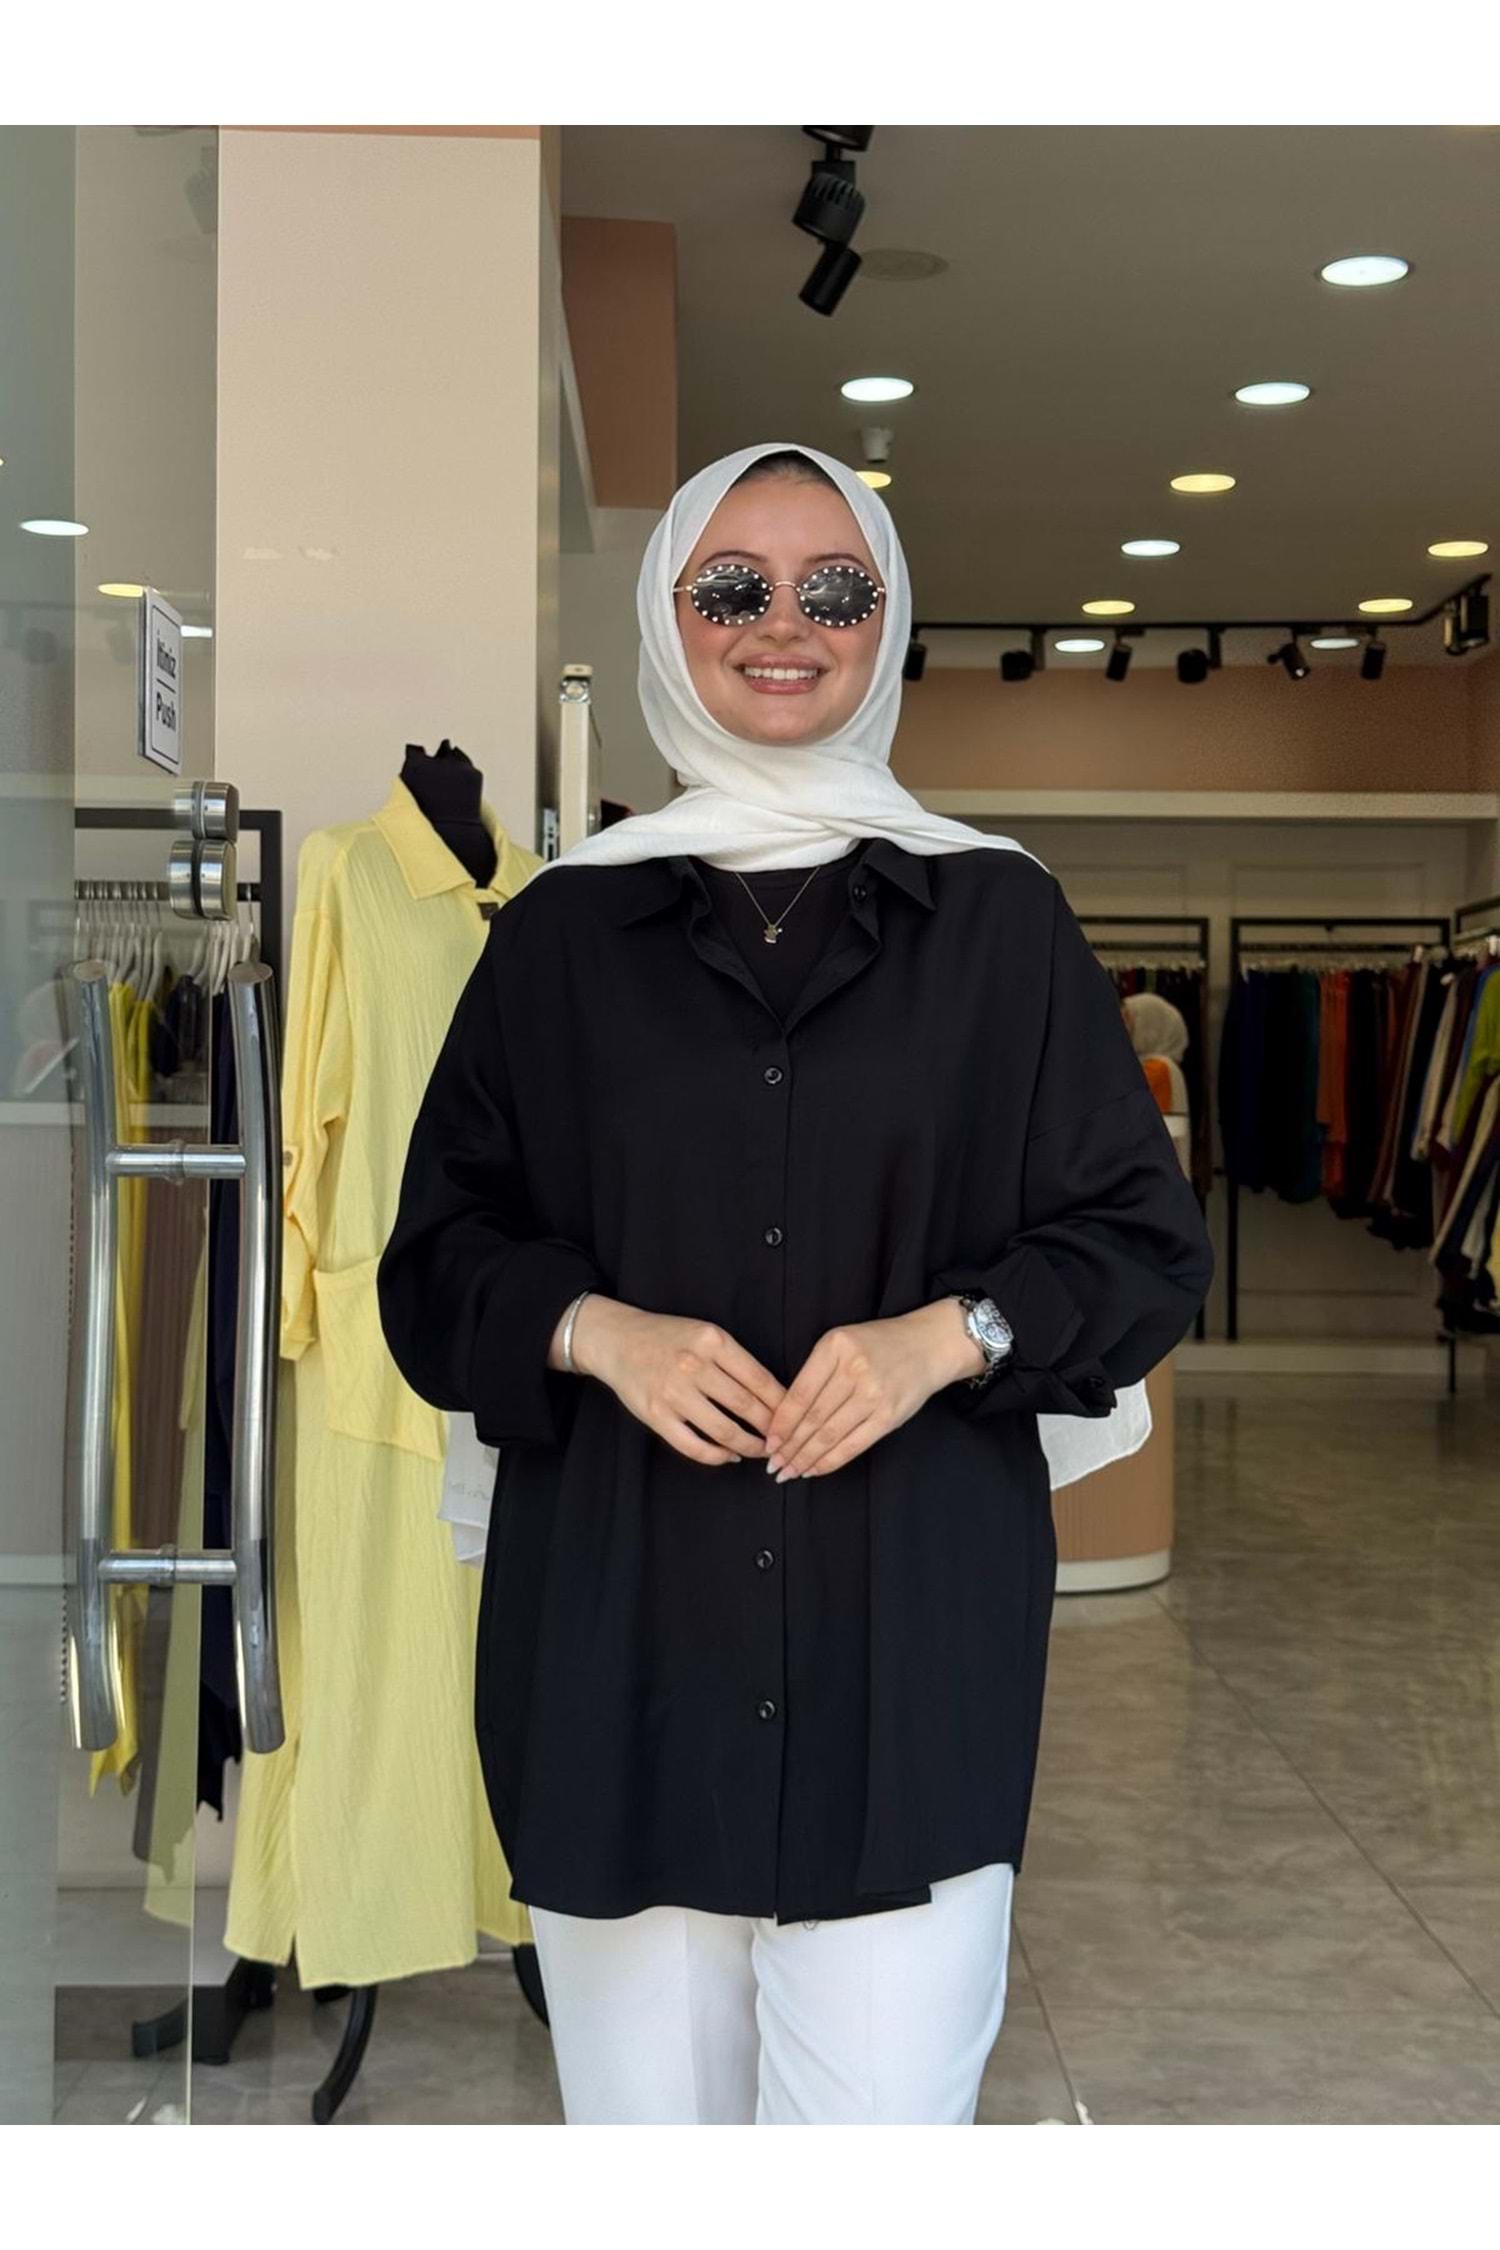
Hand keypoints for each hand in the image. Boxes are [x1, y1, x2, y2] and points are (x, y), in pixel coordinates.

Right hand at [566, 1296, 786, 1467]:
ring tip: (761, 1451)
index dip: (782, 1403)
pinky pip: (693, 1446)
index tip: (796, 1417)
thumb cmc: (668, 1337)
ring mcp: (673, 1393)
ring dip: (749, 1446)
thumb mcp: (706, 1334)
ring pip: (724, 1430)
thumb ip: (735, 1360)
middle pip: (746, 1406)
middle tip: (785, 1440)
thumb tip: (774, 1395)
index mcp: (713, 1341)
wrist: (617, 1340)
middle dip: (771, 1428)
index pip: (760, 1378)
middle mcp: (694, 1365)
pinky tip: (729, 1455)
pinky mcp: (655, 1415)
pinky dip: (717, 1456)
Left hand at [764, 1300, 984, 1479]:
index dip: (780, 1424)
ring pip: (830, 1435)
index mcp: (835, 1346)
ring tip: (789, 1472)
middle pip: (812, 1418)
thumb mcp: (841, 1342)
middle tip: (773, 1465)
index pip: (799, 1393)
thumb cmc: (878, 1344)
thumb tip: (785, 1418)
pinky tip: (814, 1469)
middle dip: (789, 1447)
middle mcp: (854, 1369)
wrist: (927, 1345)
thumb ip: (816, 1372)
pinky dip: (831, 1461)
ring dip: (805, 1458)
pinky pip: (853, 1445)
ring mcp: (873, 1394)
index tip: (768, 1443)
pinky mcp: (889, 1416)